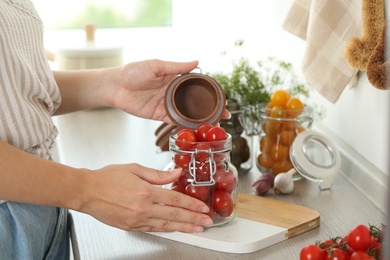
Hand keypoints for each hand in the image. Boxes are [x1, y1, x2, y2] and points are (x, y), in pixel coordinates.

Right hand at [80, 164, 212, 232]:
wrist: (87, 192)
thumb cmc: (107, 178)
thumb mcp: (134, 169)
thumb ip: (158, 174)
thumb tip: (176, 173)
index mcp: (146, 191)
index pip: (176, 199)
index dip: (192, 204)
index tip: (203, 207)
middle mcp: (143, 208)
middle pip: (175, 215)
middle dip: (194, 218)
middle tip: (207, 221)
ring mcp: (137, 219)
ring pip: (166, 225)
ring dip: (184, 227)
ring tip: (197, 229)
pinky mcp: (131, 226)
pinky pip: (153, 229)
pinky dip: (167, 230)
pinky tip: (176, 230)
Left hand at [107, 59, 229, 122]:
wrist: (116, 86)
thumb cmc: (133, 72)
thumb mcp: (156, 65)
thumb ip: (176, 67)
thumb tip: (197, 62)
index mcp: (175, 78)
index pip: (197, 85)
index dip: (210, 91)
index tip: (222, 96)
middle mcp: (174, 92)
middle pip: (197, 101)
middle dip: (211, 108)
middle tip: (224, 114)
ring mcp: (168, 104)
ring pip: (189, 113)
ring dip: (202, 118)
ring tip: (216, 123)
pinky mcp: (160, 115)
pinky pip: (176, 121)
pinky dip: (187, 125)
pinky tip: (198, 129)